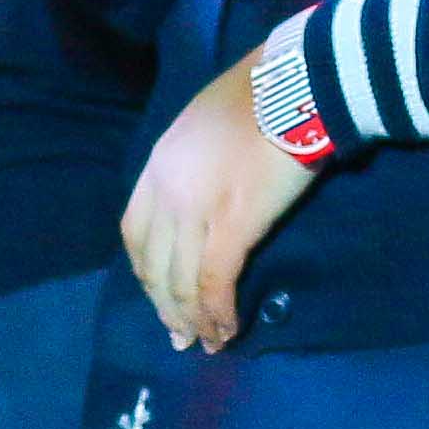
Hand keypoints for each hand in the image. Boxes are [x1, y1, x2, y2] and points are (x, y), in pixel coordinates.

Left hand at [119, 55, 318, 352]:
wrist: (293, 84)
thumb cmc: (257, 98)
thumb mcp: (201, 127)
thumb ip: (190, 165)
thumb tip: (201, 198)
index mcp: (158, 166)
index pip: (135, 232)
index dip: (146, 271)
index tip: (160, 294)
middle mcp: (167, 191)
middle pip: (154, 264)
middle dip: (165, 306)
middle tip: (179, 336)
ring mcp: (197, 209)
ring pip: (182, 281)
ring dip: (192, 319)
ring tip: (205, 344)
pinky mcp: (234, 224)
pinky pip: (215, 282)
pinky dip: (218, 313)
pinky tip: (227, 331)